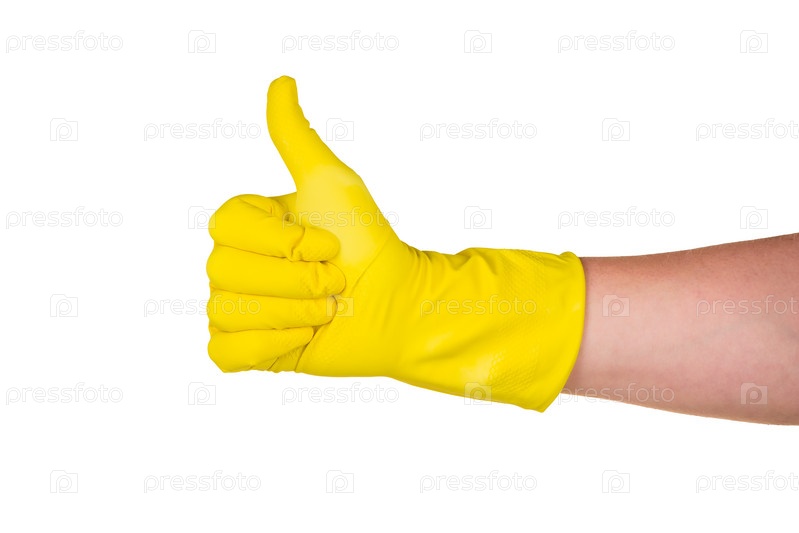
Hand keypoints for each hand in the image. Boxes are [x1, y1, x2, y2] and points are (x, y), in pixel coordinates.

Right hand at [206, 76, 584, 410]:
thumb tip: (281, 81)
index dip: (280, 240)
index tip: (328, 243)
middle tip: (335, 281)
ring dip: (292, 312)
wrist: (396, 305)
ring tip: (328, 308)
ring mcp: (235, 307)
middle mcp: (231, 264)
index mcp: (244, 225)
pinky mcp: (244, 349)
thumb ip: (296, 136)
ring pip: (227, 312)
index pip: (225, 227)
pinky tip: (306, 335)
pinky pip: (225, 352)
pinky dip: (269, 345)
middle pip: (225, 272)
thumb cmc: (366, 241)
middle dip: (295, 279)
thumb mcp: (331, 182)